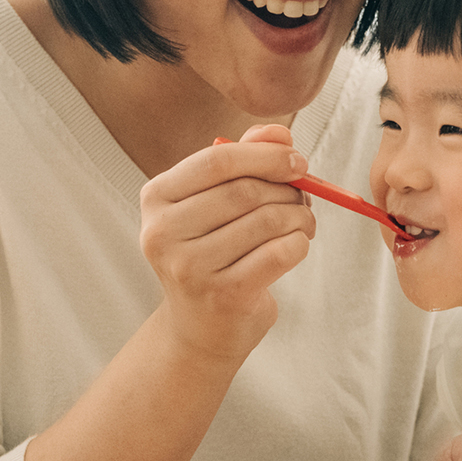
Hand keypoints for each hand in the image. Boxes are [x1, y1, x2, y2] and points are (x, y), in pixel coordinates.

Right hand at [137, 124, 315, 367]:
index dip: (266, 155)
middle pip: (245, 191)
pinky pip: (279, 252)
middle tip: (304, 198)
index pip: (217, 160)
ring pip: (267, 220)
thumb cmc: (214, 252)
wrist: (200, 328)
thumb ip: (246, 158)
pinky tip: (296, 246)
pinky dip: (299, 243)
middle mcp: (163, 232)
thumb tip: (280, 132)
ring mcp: (190, 267)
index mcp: (157, 198)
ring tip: (303, 222)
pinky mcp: (223, 295)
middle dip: (288, 190)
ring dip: (300, 216)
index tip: (298, 161)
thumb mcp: (218, 201)